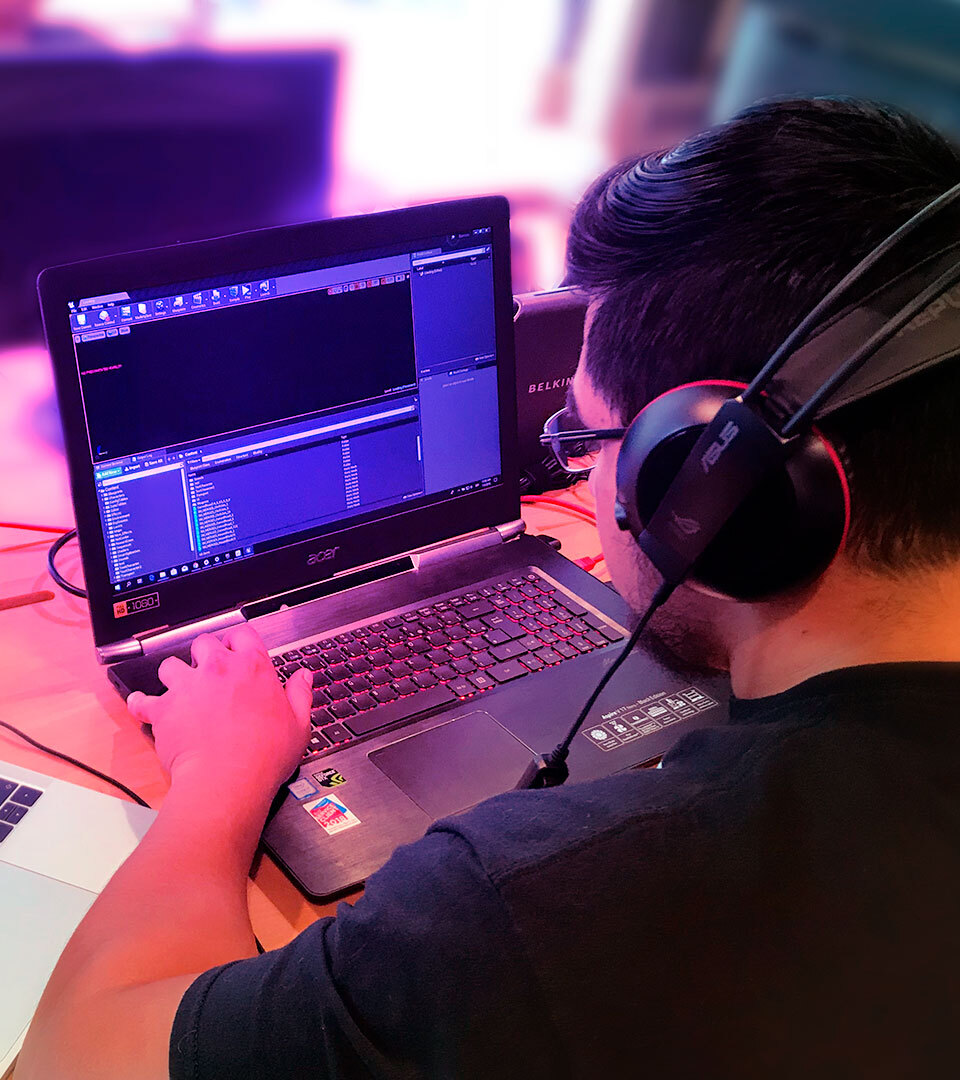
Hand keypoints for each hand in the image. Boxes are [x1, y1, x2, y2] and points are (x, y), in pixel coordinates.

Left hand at [127, 625, 310, 794]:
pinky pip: (144, 699)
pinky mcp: (164, 709)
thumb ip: (300, 695)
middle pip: (203, 643)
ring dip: (175, 674)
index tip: (237, 650)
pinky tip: (143, 705)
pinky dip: (142, 703)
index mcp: (252, 667)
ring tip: (181, 689)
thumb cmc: (263, 755)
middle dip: (205, 654)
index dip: (238, 641)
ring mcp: (187, 686)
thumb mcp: (298, 724)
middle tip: (209, 670)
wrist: (227, 780)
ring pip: (171, 665)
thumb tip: (303, 678)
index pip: (242, 634)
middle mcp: (217, 669)